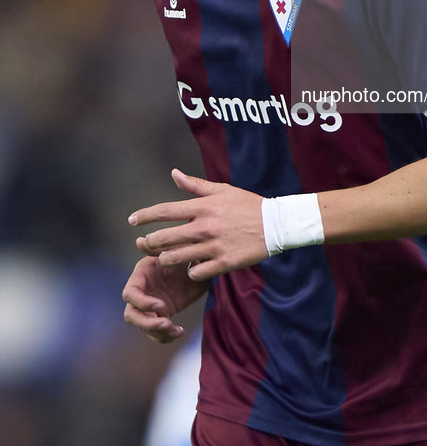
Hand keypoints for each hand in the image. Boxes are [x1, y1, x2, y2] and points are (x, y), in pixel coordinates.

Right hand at [122, 254, 206, 342]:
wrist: (202, 266)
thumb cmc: (187, 254)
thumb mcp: (178, 250)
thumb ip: (162, 248)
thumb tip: (140, 240)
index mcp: (142, 275)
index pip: (129, 293)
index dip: (142, 302)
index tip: (162, 306)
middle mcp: (143, 291)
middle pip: (131, 314)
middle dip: (146, 323)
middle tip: (166, 323)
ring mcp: (150, 305)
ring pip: (142, 326)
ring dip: (156, 332)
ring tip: (175, 330)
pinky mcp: (160, 315)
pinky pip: (156, 332)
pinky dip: (165, 336)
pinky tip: (179, 332)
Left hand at [128, 169, 267, 282]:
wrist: (275, 224)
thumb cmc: (247, 204)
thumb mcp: (222, 190)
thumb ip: (195, 184)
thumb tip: (174, 173)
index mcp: (203, 207)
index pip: (165, 211)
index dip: (144, 216)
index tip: (131, 220)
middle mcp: (204, 226)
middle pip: (164, 238)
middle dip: (149, 243)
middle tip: (145, 245)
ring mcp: (213, 246)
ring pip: (175, 258)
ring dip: (166, 259)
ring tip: (167, 257)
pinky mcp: (223, 263)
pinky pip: (195, 272)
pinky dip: (189, 271)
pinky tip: (191, 267)